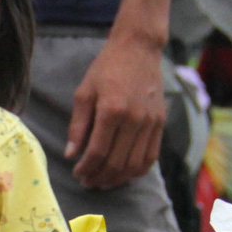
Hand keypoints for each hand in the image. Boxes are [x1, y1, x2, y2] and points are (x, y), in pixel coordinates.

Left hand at [65, 31, 166, 189]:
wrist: (138, 48)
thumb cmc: (106, 68)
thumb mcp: (84, 93)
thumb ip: (77, 126)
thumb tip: (70, 154)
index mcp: (112, 110)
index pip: (97, 152)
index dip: (85, 168)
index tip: (76, 173)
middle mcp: (134, 119)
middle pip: (116, 163)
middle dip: (99, 178)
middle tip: (87, 182)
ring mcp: (150, 122)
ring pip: (134, 164)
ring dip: (117, 179)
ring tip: (103, 181)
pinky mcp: (160, 123)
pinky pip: (151, 156)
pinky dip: (137, 170)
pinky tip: (124, 174)